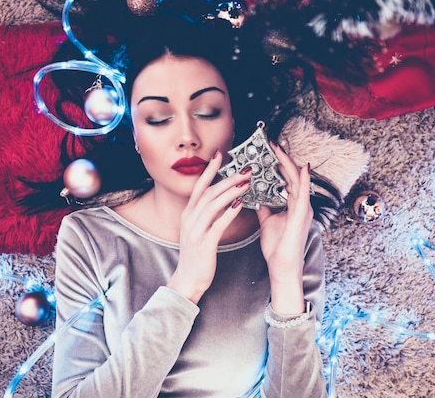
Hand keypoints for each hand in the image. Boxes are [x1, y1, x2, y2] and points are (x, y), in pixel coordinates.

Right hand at [167, 150, 251, 303]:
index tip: (220, 154)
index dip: (210, 169)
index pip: (199, 185)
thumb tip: (221, 199)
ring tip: (246, 183)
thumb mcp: (198, 229)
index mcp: (189, 213)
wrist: (188, 279)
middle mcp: (190, 218)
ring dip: (230, 192)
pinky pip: (217, 224)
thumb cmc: (197, 254)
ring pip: (213, 204)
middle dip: (227, 178)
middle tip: (245, 169)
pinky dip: (228, 213)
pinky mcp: (204, 243)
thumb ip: (206, 214)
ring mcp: (196, 230)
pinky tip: (240, 205)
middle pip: (209, 191)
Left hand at [256, 143, 313, 314]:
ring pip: (297, 180)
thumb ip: (264, 207)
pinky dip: (303, 179)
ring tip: (280, 148)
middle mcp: (300, 204)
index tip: (269, 149)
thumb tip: (256, 195)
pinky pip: (303, 194)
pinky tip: (301, 167)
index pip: (286, 178)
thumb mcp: (267, 221)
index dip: (278, 163)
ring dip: (289, 163)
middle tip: (272, 142)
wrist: (281, 266)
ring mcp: (303, 209)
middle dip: (282, 158)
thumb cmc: (277, 246)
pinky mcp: (302, 215)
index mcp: (292, 205)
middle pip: (292, 175)